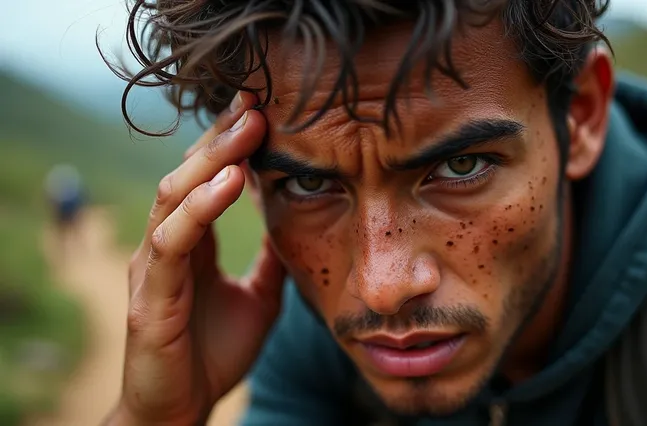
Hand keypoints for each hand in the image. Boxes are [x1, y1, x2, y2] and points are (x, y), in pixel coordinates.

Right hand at [110, 93, 285, 424]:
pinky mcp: (150, 296)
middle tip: (257, 100)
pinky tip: (231, 181)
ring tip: (249, 127)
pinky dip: (201, 207)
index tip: (263, 107)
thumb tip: (296, 224)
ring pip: (175, 195)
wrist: (181, 409)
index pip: (207, 178)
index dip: (230, 143)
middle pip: (190, 174)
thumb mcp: (259, 297)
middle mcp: (167, 245)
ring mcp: (154, 267)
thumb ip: (269, 259)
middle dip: (223, 136)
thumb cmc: (214, 352)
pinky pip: (173, 240)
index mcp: (192, 243)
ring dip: (213, 158)